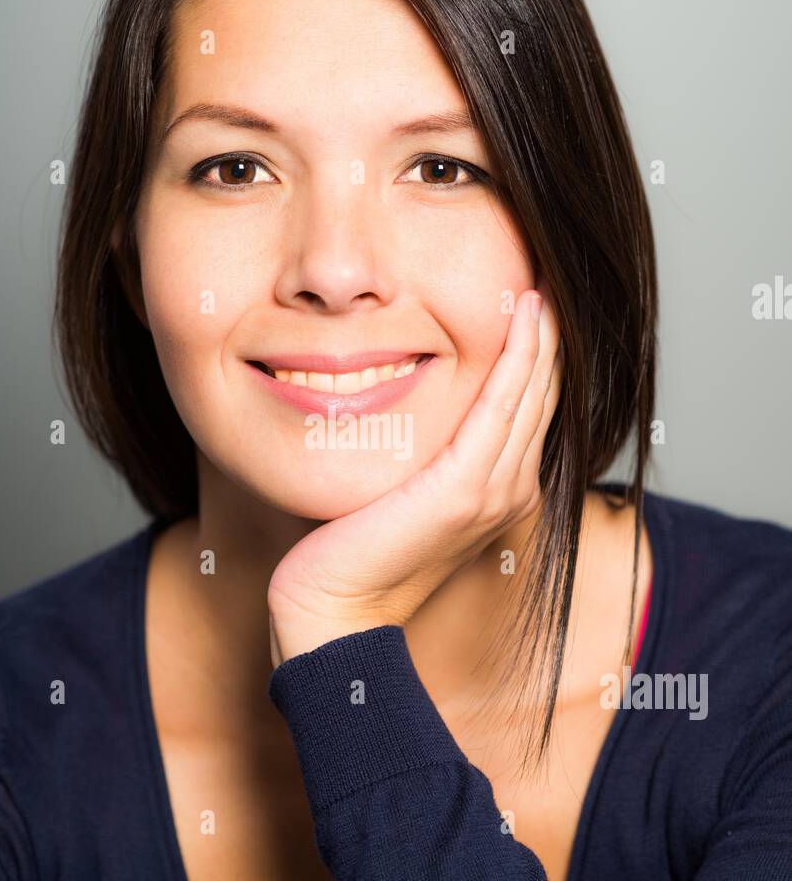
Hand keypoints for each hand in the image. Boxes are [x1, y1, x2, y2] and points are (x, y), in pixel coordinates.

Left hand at [267, 283, 562, 666]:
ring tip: (542, 277)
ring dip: (541, 332)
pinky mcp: (467, 488)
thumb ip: (420, 451)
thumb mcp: (397, 491)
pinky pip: (504, 405)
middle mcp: (512, 489)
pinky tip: (525, 314)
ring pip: (532, 391)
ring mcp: (496, 489)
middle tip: (547, 268)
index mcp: (500, 489)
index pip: (528, 404)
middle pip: (541, 391)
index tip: (530, 295)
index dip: (535, 349)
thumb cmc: (353, 553)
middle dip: (546, 331)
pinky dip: (519, 356)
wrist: (334, 612)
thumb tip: (408, 403)